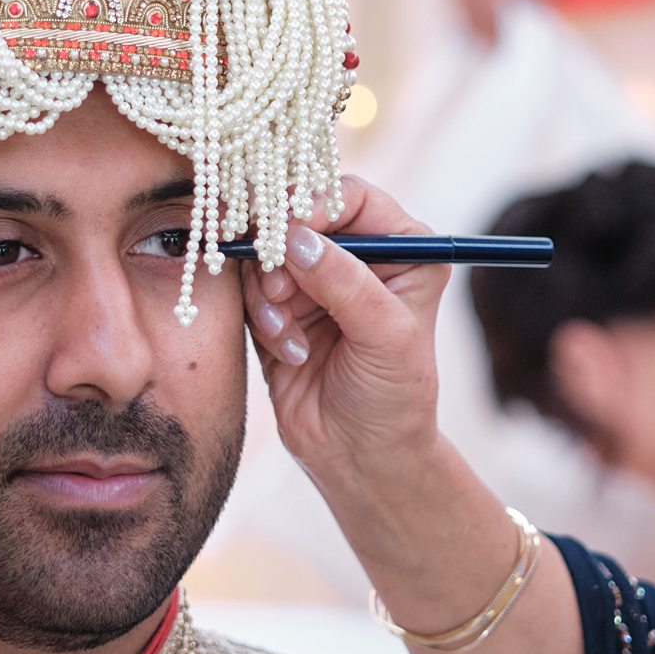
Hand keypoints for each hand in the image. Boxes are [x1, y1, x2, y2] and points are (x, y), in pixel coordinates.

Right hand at [241, 178, 450, 494]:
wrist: (361, 457)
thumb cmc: (393, 397)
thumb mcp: (385, 335)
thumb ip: (345, 282)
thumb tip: (296, 236)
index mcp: (403, 246)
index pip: (351, 196)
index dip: (316, 204)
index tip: (292, 231)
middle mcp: (358, 255)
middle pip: (299, 216)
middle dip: (283, 252)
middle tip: (282, 291)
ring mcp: (316, 280)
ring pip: (268, 252)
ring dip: (271, 292)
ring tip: (290, 334)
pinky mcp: (280, 307)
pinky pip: (251, 288)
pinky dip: (263, 316)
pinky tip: (288, 350)